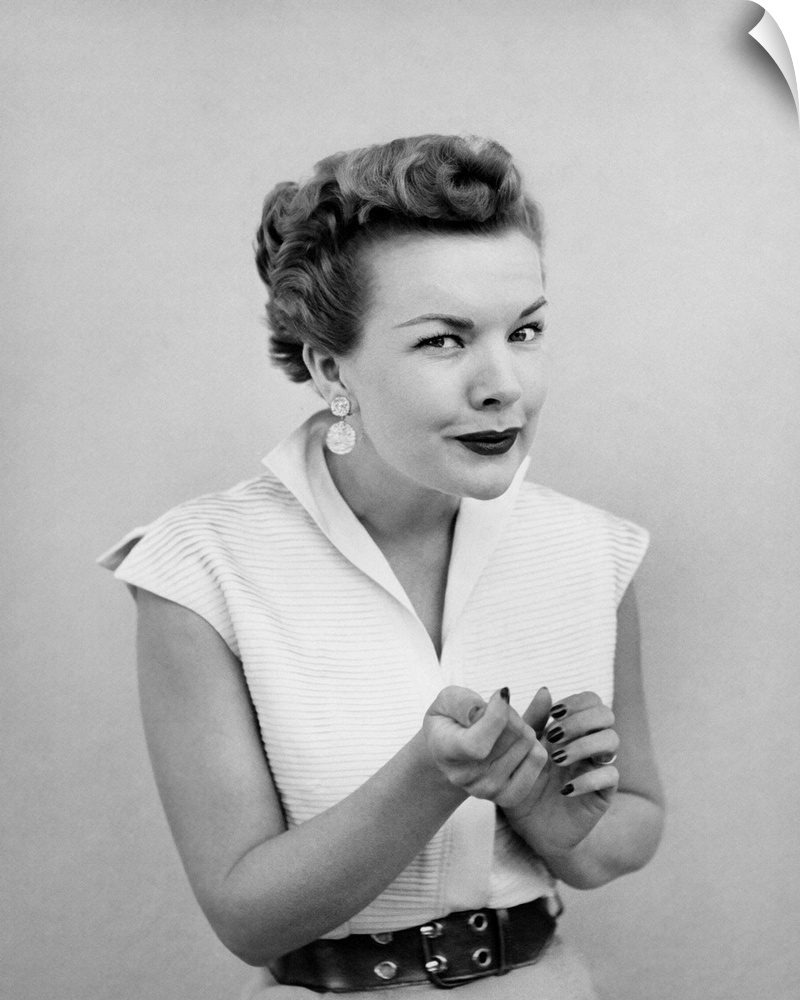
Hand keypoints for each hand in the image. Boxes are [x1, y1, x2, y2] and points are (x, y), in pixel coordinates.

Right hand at [422, 686, 547, 809]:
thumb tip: (499, 702)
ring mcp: (489, 790)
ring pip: (528, 744)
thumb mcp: (446, 701)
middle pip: (512, 736)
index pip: (478, 744)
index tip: (501, 693)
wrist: (448, 756)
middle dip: (510, 712)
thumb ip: (465, 701)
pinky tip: (517, 742)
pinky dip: (534, 743)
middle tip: (497, 710)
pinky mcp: (510, 796)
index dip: (497, 715)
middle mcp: (467, 777)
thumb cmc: (449, 721)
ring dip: (522, 726)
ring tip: (503, 728)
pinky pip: (538, 759)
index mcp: (446, 752)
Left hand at [501, 688, 620, 855]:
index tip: (553, 716)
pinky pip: (611, 776)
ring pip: (612, 741)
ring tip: (557, 760)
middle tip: (554, 737)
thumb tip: (545, 690)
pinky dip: (588, 778)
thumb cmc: (524, 784)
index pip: (591, 701)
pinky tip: (566, 788)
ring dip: (583, 745)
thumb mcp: (522, 751)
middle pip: (606, 714)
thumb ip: (532, 720)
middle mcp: (589, 744)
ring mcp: (598, 767)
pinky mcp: (604, 793)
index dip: (576, 703)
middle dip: (580, 721)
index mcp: (573, 730)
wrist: (530, 828)